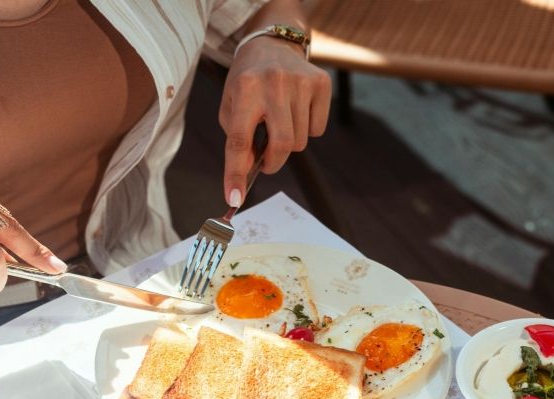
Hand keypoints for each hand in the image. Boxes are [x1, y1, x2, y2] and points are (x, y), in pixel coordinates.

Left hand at [219, 39, 331, 206]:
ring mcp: (301, 82)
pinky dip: (306, 129)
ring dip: (289, 142)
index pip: (239, 141)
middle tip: (266, 159)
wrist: (273, 44)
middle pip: (281, 147)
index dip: (235, 173)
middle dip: (273, 162)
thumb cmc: (248, 84)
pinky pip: (317, 130)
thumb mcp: (231, 107)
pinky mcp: (321, 83)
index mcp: (245, 89)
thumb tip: (248, 174)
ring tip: (280, 121)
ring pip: (300, 142)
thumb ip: (237, 141)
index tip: (233, 199)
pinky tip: (296, 110)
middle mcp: (275, 83)